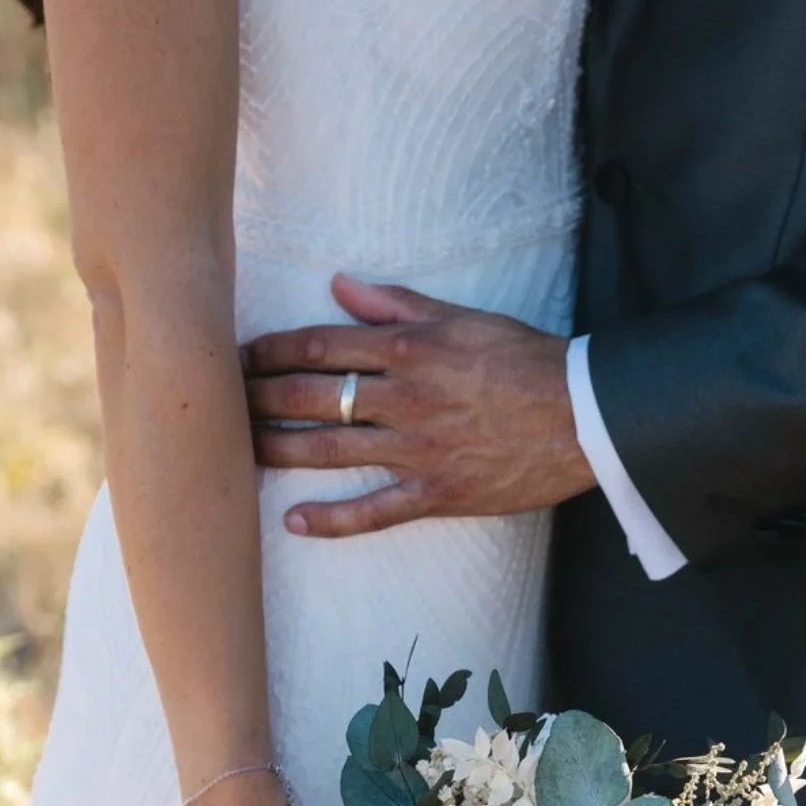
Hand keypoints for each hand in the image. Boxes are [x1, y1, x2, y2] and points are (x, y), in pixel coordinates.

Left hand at [243, 273, 595, 537]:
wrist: (585, 416)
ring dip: (276, 450)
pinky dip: (330, 520)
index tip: (238, 356)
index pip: (317, 346)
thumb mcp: (463, 318)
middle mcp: (402, 399)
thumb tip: (339, 284)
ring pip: (327, 451)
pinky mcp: (436, 493)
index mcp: (407, 350)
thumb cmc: (528, 360)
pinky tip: (294, 521)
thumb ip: (395, 304)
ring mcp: (416, 451)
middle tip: (220, 404)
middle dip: (257, 398)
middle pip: (308, 397)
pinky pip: (372, 512)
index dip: (268, 350)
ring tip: (238, 452)